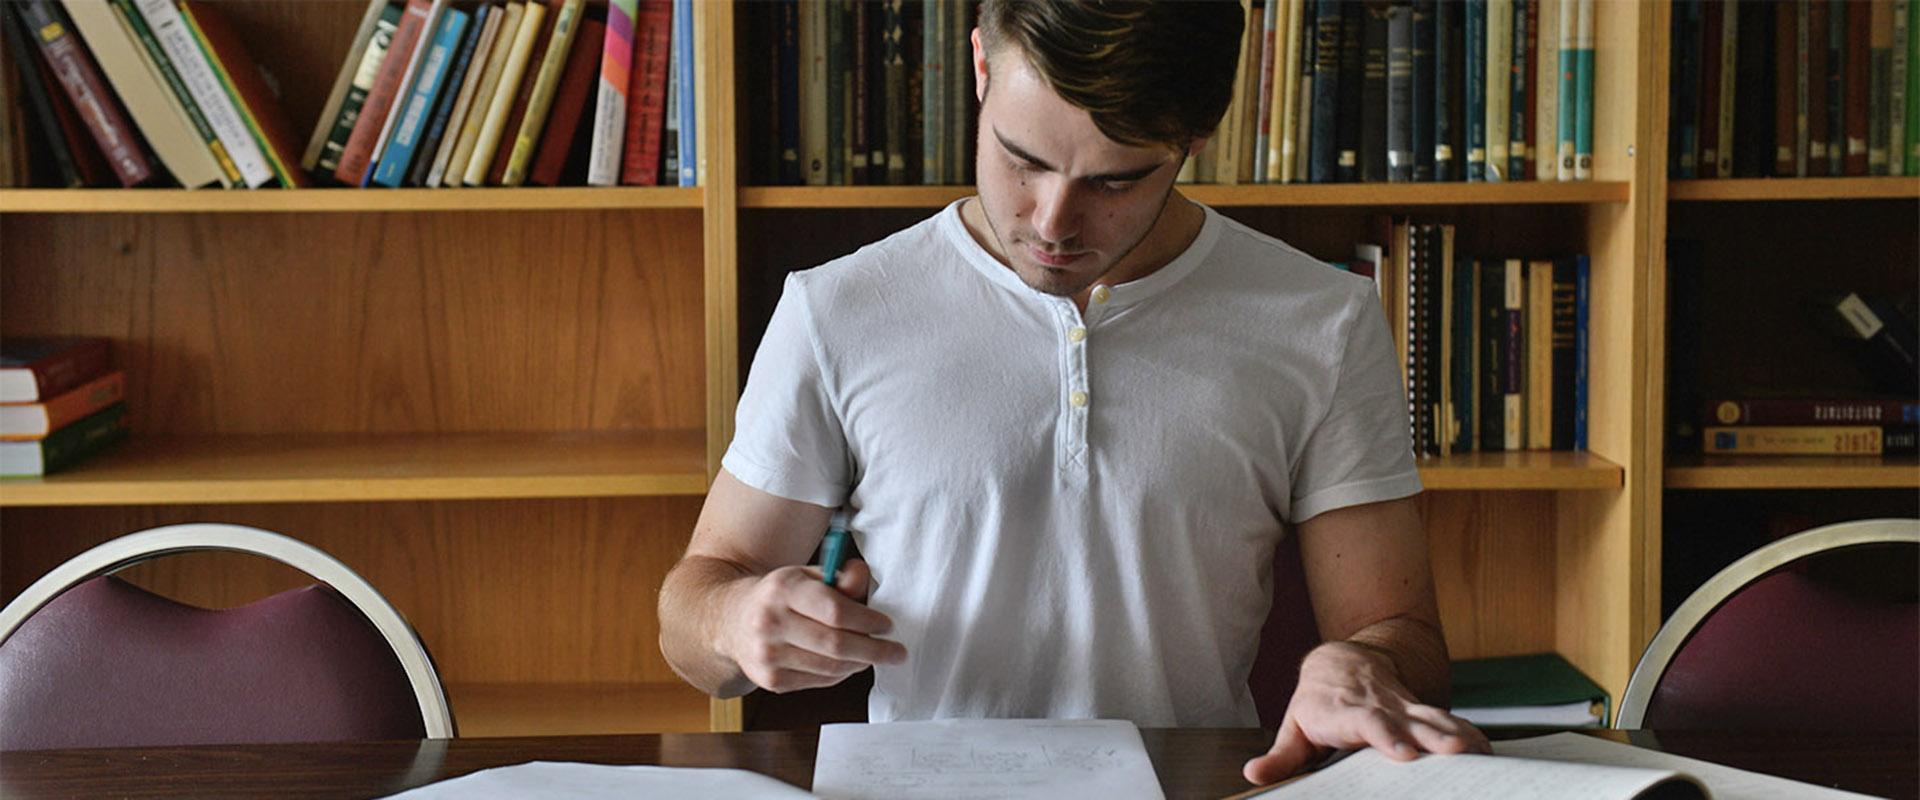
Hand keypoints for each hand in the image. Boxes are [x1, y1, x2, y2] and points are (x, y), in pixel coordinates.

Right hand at [715, 559, 907, 692]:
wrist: (730, 620)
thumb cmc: (779, 595)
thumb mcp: (805, 575)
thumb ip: (838, 576)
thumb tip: (862, 578)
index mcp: (781, 589)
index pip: (834, 611)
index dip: (867, 621)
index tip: (887, 625)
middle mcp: (770, 623)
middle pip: (835, 644)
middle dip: (873, 650)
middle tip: (895, 652)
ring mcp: (767, 655)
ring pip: (830, 668)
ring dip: (859, 663)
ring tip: (872, 655)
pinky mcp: (769, 680)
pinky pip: (818, 681)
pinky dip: (840, 674)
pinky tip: (847, 664)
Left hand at [1243, 641, 1488, 783]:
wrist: (1340, 662)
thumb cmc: (1317, 702)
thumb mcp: (1294, 728)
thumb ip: (1280, 758)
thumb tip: (1254, 776)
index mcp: (1344, 711)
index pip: (1367, 722)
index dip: (1385, 734)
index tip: (1401, 752)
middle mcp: (1379, 706)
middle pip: (1408, 720)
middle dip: (1432, 736)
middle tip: (1454, 754)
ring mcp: (1403, 706)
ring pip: (1433, 717)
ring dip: (1457, 734)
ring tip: (1480, 753)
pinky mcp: (1420, 710)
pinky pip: (1447, 721)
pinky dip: (1468, 734)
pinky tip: (1487, 750)